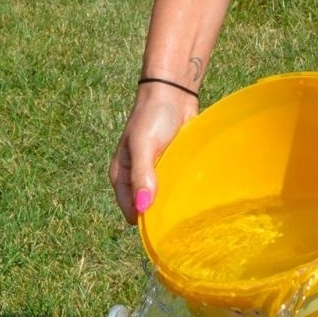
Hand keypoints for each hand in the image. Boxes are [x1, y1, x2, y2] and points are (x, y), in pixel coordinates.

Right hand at [109, 87, 197, 222]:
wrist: (172, 93)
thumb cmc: (152, 116)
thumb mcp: (143, 145)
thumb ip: (141, 175)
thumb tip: (143, 207)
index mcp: (121, 177)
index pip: (132, 212)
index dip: (147, 221)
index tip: (167, 224)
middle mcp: (136, 180)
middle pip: (149, 210)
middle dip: (162, 215)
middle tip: (182, 217)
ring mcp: (155, 175)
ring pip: (164, 201)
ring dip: (175, 205)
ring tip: (192, 208)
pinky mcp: (171, 169)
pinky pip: (176, 189)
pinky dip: (183, 193)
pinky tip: (196, 195)